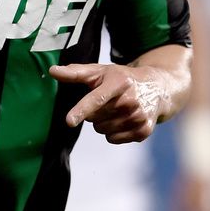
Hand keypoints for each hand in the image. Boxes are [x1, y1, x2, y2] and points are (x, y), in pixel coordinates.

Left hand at [49, 63, 164, 142]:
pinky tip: (123, 119)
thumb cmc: (122, 79)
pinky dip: (113, 132)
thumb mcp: (101, 72)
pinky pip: (113, 139)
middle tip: (107, 101)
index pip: (96, 99)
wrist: (157, 88)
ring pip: (102, 130)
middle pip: (94, 118)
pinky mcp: (143, 131)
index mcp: (118, 82)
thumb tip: (52, 71)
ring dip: (103, 122)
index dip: (81, 110)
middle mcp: (130, 100)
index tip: (69, 121)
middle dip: (94, 112)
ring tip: (116, 109)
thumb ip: (75, 72)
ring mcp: (138, 117)